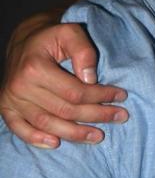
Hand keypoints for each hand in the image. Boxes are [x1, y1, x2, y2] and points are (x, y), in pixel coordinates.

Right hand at [0, 19, 127, 147]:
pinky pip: (20, 129)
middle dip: (96, 116)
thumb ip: (84, 52)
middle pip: (65, 110)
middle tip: (120, 116)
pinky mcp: (6, 108)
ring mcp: (11, 100)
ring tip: (98, 136)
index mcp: (35, 68)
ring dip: (75, 134)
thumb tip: (91, 80)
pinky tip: (56, 143)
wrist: (24, 41)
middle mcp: (21, 87)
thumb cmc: (52, 37)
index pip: (75, 91)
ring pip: (47, 124)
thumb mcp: (71, 33)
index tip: (121, 96)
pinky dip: (37, 139)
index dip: (101, 96)